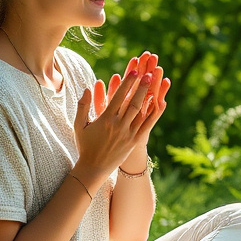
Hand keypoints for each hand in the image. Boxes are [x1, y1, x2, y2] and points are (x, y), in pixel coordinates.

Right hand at [73, 63, 166, 186]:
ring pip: (141, 112)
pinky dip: (154, 114)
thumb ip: (83, 106)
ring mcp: (128, 134)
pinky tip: (161, 103)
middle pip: (132, 103)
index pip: (118, 97)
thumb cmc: (85, 145)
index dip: (127, 83)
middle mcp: (118, 125)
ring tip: (156, 84)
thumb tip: (87, 88)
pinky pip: (147, 125)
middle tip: (149, 73)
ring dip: (149, 97)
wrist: (93, 168)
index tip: (134, 71)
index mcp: (105, 120)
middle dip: (141, 87)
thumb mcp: (79, 125)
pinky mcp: (134, 141)